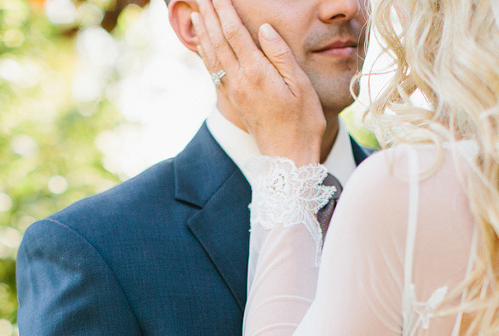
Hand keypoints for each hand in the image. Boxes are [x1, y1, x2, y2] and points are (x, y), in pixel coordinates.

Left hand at [191, 0, 324, 164]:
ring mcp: (233, 91)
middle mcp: (239, 80)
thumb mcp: (300, 85)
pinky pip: (214, 70)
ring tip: (197, 11)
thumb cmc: (302, 122)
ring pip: (212, 54)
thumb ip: (281, 54)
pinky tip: (203, 44)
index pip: (235, 32)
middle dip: (209, 14)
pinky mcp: (233, 100)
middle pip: (218, 39)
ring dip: (203, 30)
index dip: (225, 9)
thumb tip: (263, 28)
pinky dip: (205, 52)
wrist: (288, 157)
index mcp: (256, 72)